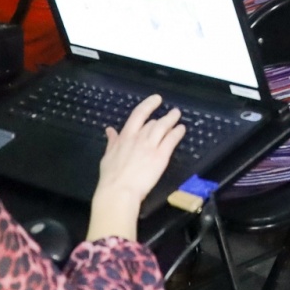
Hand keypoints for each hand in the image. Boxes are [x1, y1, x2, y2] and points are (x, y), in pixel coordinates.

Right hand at [96, 94, 185, 208]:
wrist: (119, 190)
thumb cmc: (111, 177)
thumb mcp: (107, 156)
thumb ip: (112, 141)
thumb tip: (110, 130)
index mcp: (125, 137)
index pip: (138, 114)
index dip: (149, 105)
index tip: (156, 99)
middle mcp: (139, 138)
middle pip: (153, 123)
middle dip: (162, 119)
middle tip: (171, 114)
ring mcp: (151, 146)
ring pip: (163, 127)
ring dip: (172, 119)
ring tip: (177, 115)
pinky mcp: (161, 156)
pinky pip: (171, 140)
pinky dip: (177, 132)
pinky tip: (181, 129)